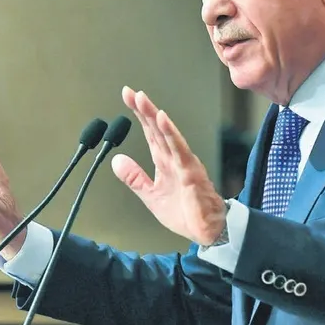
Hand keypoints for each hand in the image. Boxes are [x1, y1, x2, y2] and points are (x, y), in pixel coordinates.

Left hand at [111, 86, 227, 244]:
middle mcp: (175, 158)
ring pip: (168, 135)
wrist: (208, 232)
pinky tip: (163, 122)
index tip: (128, 97)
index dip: (139, 115)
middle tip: (132, 93)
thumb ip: (134, 178)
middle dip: (145, 110)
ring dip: (156, 118)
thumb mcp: (151, 196)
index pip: (150, 133)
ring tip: (144, 102)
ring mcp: (184, 164)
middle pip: (157, 129)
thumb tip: (116, 160)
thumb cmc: (186, 213)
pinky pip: (180, 151)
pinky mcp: (191, 173)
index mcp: (165, 162)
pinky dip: (171, 135)